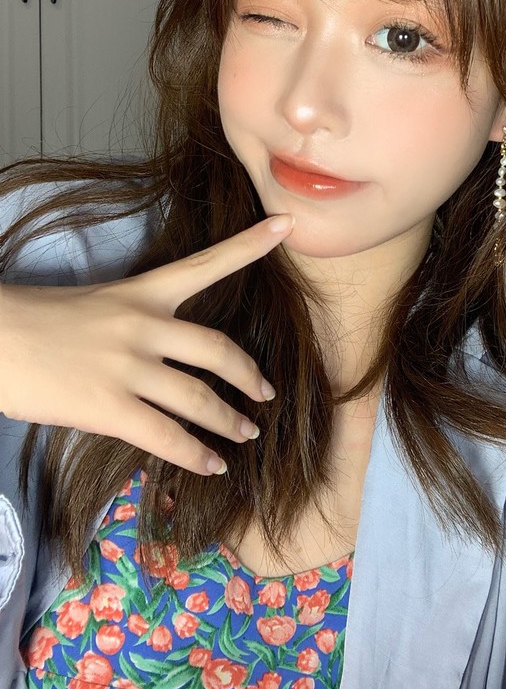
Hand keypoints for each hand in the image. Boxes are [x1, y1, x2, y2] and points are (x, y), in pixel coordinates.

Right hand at [0, 214, 293, 474]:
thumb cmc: (38, 320)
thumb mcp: (98, 306)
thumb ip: (137, 326)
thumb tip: (163, 365)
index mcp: (142, 292)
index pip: (206, 263)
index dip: (250, 244)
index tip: (286, 224)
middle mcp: (144, 325)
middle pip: (218, 350)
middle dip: (248, 376)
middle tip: (266, 393)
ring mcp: (128, 367)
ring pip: (198, 399)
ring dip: (229, 421)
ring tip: (246, 434)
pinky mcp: (108, 407)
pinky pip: (166, 436)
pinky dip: (196, 454)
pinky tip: (213, 464)